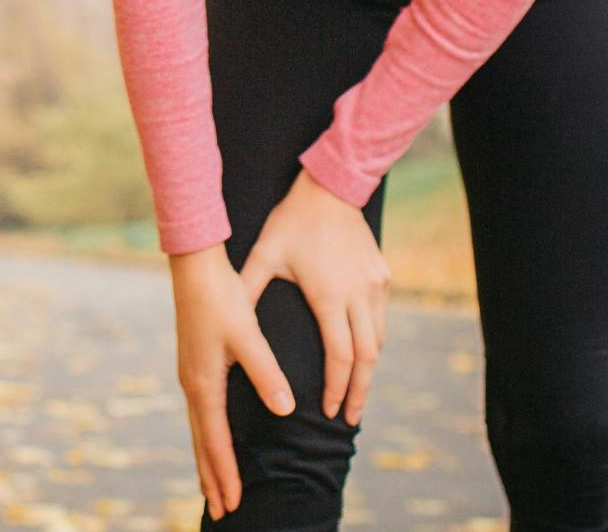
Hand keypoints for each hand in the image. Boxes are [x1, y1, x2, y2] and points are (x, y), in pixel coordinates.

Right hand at [168, 242, 294, 521]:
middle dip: (213, 478)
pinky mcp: (194, 366)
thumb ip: (267, 373)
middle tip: (223, 513)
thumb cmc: (222, 297)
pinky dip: (206, 437)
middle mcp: (192, 384)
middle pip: (202, 443)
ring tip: (212, 489)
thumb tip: (286, 410)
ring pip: (199, 430)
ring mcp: (190, 375)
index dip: (227, 473)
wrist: (195, 265)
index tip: (235, 503)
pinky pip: (200, 414)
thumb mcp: (248, 335)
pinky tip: (211, 440)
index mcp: (203, 382)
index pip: (217, 439)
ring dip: (207, 461)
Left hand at [240, 168, 389, 426]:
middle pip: (367, 358)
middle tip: (350, 419)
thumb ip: (248, 288)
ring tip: (357, 392)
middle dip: (359, 392)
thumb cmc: (291, 221)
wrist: (330, 187)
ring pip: (378, 339)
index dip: (337, 389)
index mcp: (330, 296)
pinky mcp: (382, 275)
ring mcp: (375, 285)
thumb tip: (225, 318)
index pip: (340, 358)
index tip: (329, 412)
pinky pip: (381, 317)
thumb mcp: (265, 255)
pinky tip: (363, 353)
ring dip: (369, 369)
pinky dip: (374, 340)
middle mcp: (358, 295)